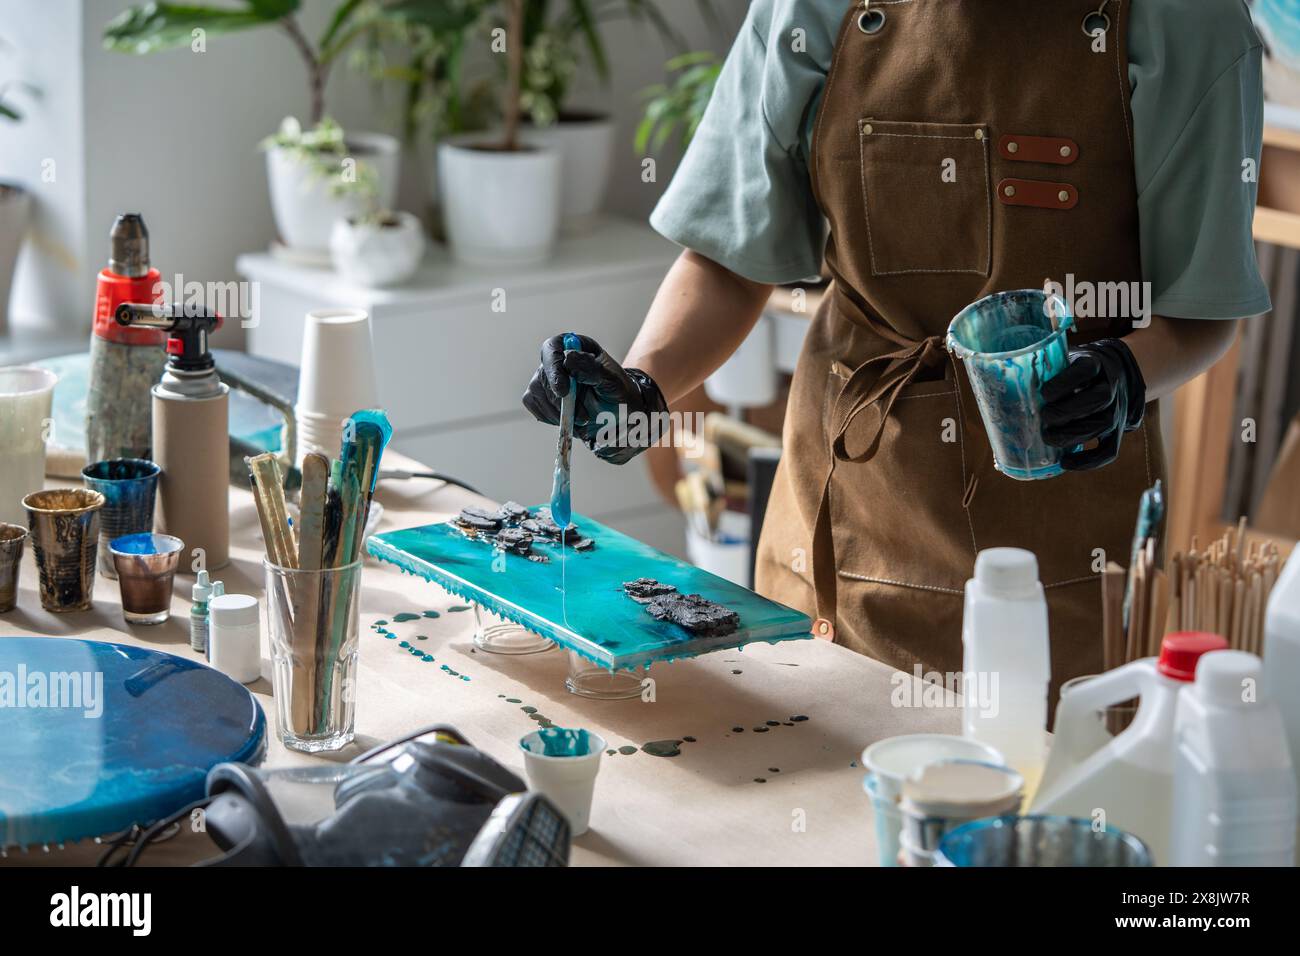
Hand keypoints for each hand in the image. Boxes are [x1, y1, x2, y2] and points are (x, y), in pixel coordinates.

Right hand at [522, 333, 668, 464]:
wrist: (618, 413)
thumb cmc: (617, 392)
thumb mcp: (612, 381)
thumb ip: (592, 369)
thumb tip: (568, 359)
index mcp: (575, 347)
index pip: (552, 348)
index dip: (553, 368)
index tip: (563, 391)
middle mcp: (557, 360)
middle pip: (543, 375)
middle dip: (560, 401)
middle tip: (583, 418)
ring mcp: (546, 378)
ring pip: (536, 393)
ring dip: (557, 412)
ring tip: (582, 421)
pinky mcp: (541, 397)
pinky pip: (535, 406)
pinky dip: (550, 418)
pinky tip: (569, 421)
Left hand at [1041, 338, 1145, 470]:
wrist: (1113, 374)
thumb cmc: (1075, 371)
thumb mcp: (1064, 360)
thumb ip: (1043, 370)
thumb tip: (1002, 385)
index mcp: (1095, 364)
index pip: (1085, 370)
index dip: (1065, 382)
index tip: (1043, 393)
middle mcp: (1110, 386)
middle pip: (1098, 400)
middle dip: (1067, 412)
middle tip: (1044, 417)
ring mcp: (1117, 410)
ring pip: (1101, 425)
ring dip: (1072, 435)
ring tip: (1048, 438)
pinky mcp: (1117, 431)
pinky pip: (1108, 451)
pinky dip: (1088, 461)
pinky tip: (1065, 463)